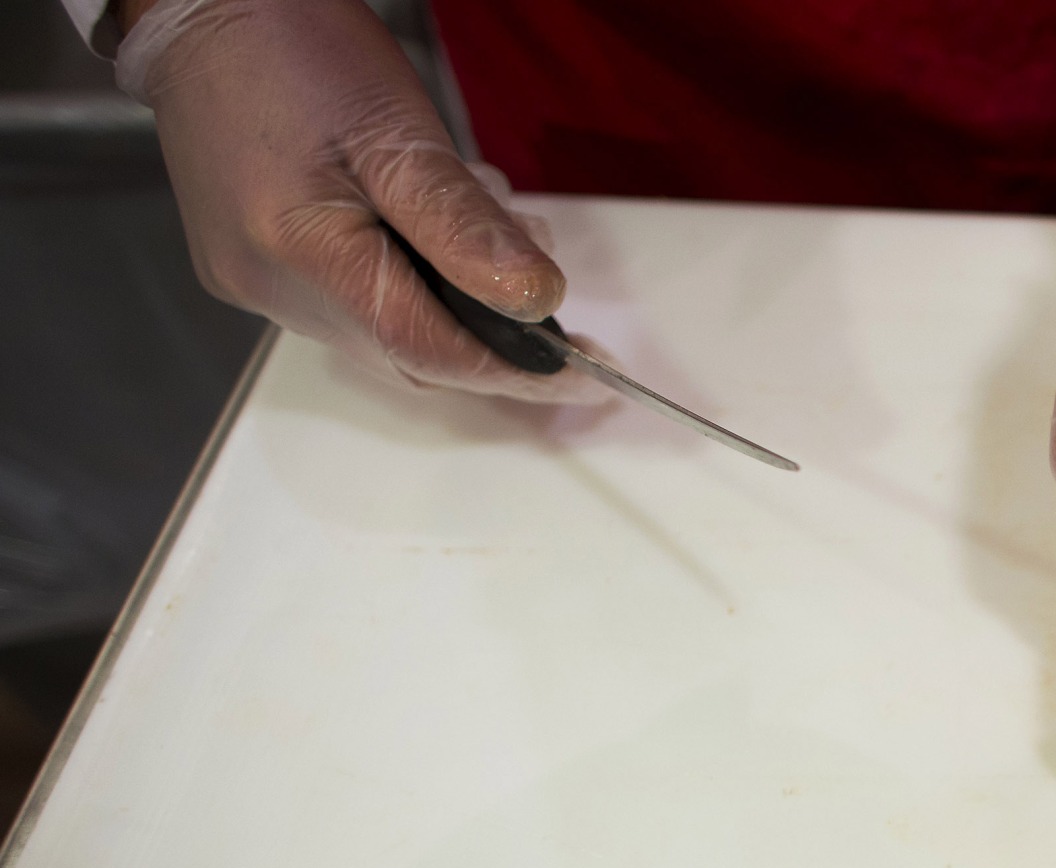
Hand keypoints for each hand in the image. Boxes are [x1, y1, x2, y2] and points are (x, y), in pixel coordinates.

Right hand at [115, 0, 598, 402]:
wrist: (203, 12)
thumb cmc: (290, 51)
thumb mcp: (398, 133)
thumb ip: (464, 227)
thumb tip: (533, 301)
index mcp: (302, 256)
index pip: (431, 350)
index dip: (515, 371)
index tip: (584, 375)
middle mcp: (272, 290)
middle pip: (410, 351)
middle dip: (489, 332)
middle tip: (544, 284)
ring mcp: (258, 285)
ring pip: (385, 331)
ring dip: (452, 303)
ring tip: (493, 234)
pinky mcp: (254, 268)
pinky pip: (353, 305)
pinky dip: (410, 285)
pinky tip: (433, 235)